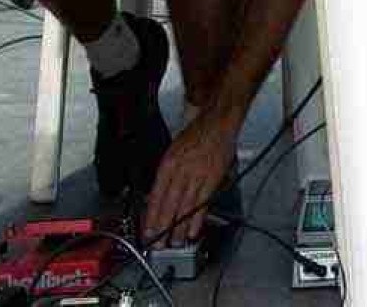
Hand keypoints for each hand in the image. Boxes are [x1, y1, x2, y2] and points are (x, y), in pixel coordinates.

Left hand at [142, 112, 238, 243]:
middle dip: (162, 226)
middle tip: (157, 243)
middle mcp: (181, 171)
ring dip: (178, 227)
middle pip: (168, 204)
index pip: (155, 196)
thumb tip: (157, 198)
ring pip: (185, 206)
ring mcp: (198, 175)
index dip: (150, 216)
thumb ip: (166, 175)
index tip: (147, 231)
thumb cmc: (196, 136)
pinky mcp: (213, 178)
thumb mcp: (173, 152)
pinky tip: (192, 230)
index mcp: (168, 164)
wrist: (218, 122)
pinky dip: (197, 219)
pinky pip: (203, 203)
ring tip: (174, 242)